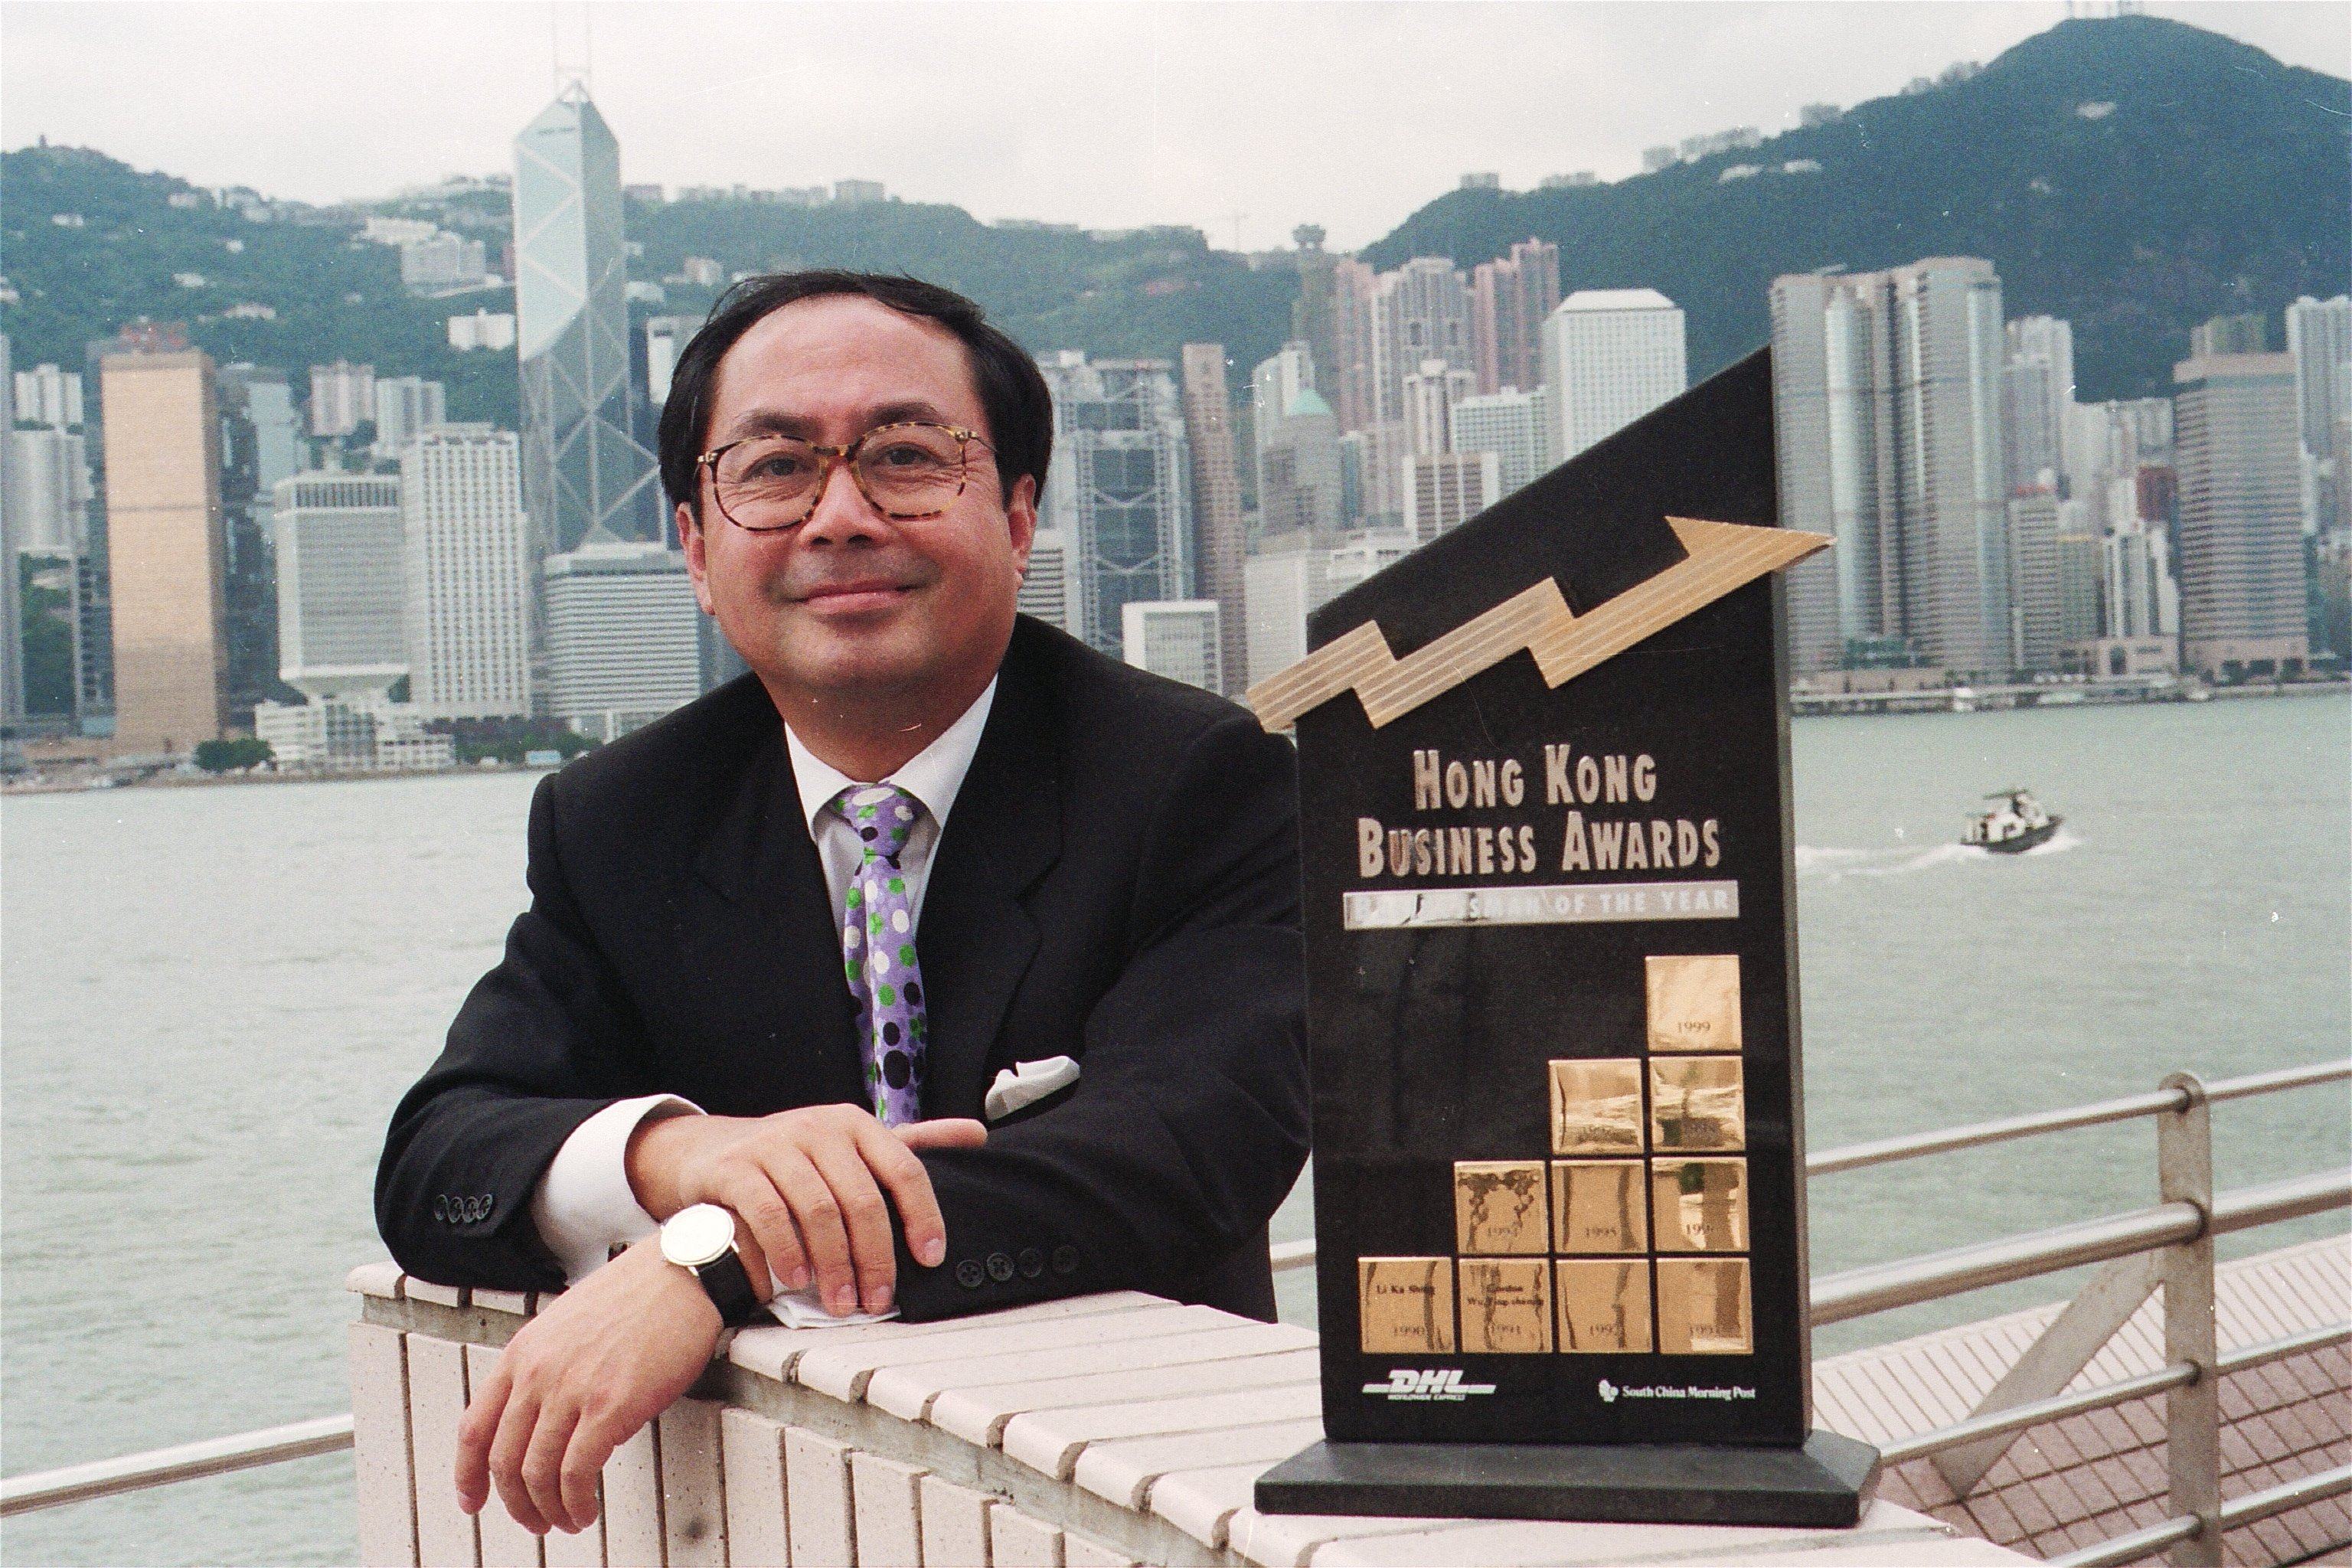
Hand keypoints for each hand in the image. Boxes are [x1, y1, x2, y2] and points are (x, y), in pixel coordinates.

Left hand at [454, 1235, 717, 1535]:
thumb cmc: (638, 1292)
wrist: (681, 1274)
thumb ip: (545, 1365)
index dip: (467, 1474)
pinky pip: (576, 1474)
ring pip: (537, 1474)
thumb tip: (542, 1411)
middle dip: (514, 1503)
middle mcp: (538, 1373)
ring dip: (547, 1510)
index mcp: (523, 1352)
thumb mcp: (567, 1323)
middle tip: (532, 1519)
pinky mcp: (610, 1407)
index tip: (472, 1498)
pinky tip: (587, 1509)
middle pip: (503, 1460)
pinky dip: (576, 1503)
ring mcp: (572, 1391)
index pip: (475, 1427)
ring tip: (566, 1520)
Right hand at [627, 1106, 985, 1315]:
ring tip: (840, 1302)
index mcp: (856, 1124)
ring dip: (833, 1265)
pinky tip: (795, 1281)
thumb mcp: (852, 1143)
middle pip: (862, 1199)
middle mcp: (819, 1128)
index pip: (903, 1168)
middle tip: (878, 1299)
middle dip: (875, 1257)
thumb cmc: (795, 1157)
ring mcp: (775, 1145)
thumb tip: (977, 1134)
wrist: (711, 1150)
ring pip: (818, 1210)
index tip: (930, 1258)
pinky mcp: (736, 1168)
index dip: (923, 1215)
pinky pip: (768, 1214)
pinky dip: (786, 1252)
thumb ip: (911, 1143)